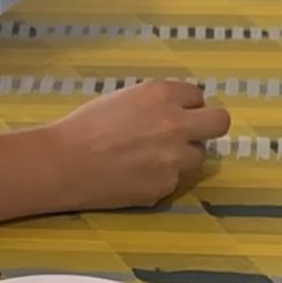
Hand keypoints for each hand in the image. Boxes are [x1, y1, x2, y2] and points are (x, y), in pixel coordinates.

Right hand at [45, 81, 230, 211]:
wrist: (62, 163)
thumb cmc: (84, 126)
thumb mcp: (124, 98)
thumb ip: (156, 102)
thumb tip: (178, 111)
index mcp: (162, 95)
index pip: (198, 96)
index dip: (186, 106)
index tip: (173, 114)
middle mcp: (175, 124)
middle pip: (219, 123)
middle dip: (207, 126)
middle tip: (189, 134)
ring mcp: (173, 159)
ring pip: (198, 156)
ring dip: (182, 156)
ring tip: (149, 159)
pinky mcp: (164, 187)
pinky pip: (173, 180)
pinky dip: (159, 179)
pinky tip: (133, 176)